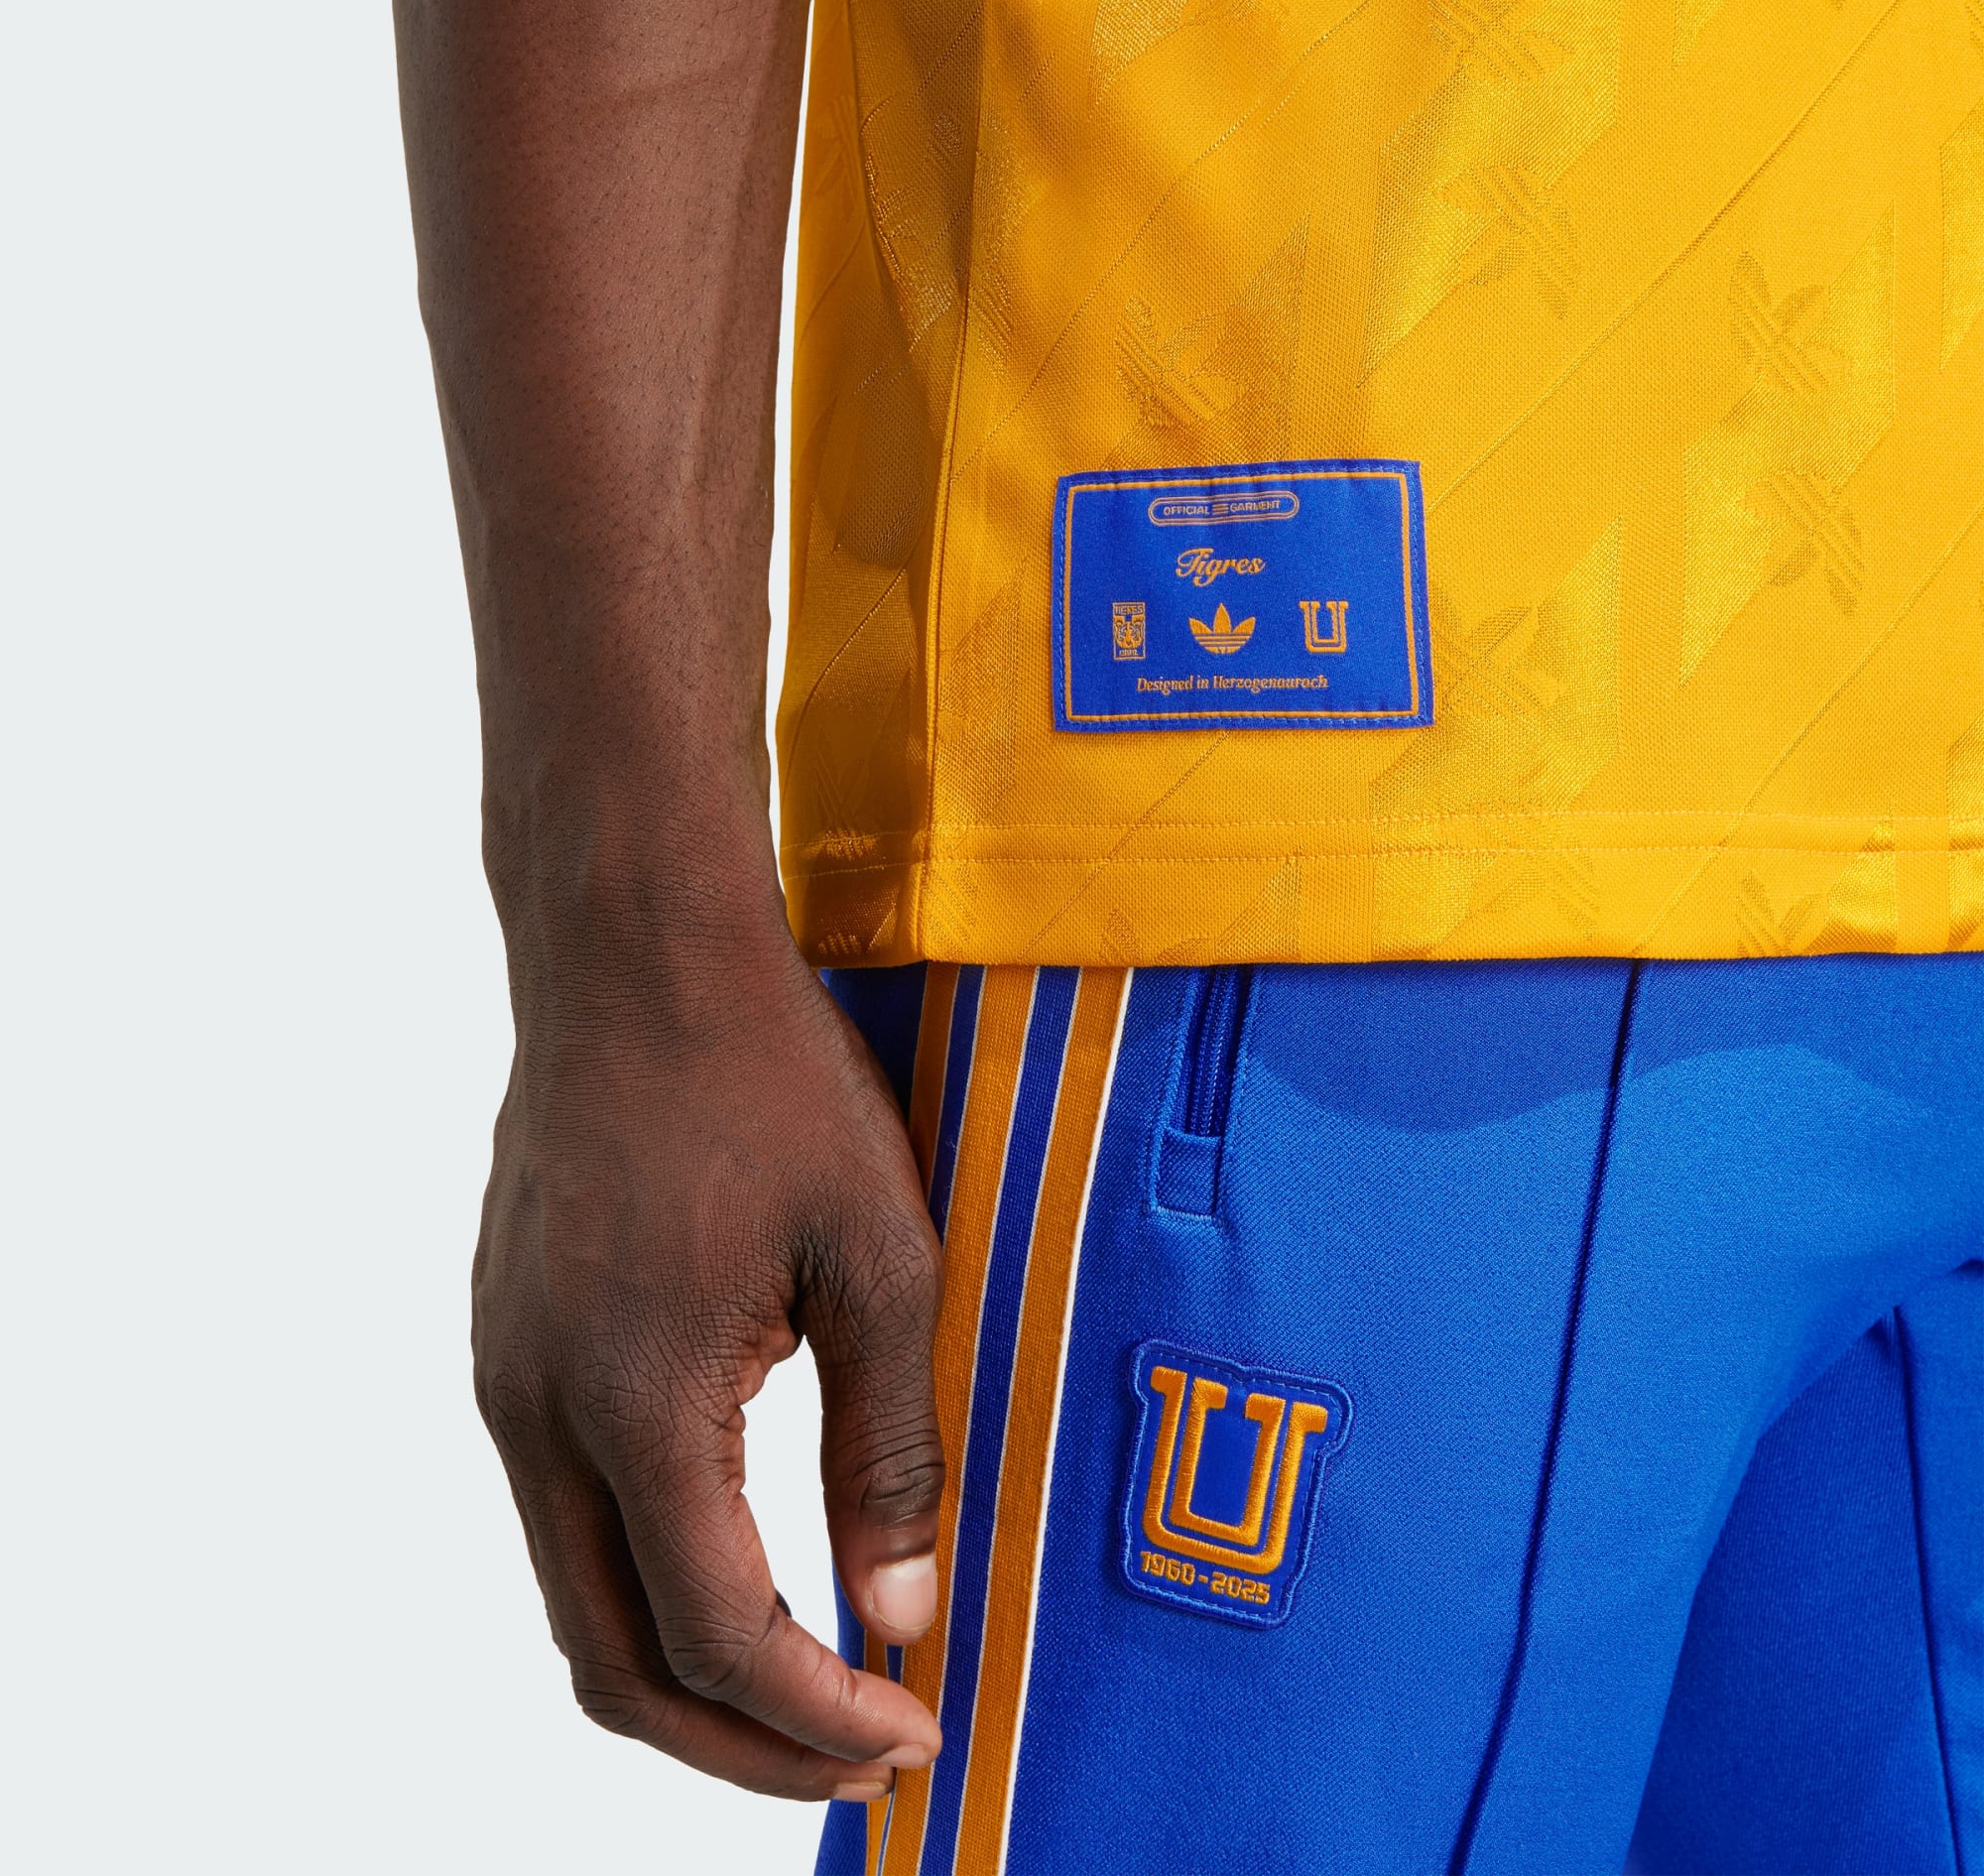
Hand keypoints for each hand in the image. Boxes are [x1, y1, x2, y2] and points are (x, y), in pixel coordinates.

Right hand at [471, 934, 945, 1799]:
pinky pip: (561, 1511)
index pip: (717, 1635)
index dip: (817, 1716)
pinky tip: (734, 1559)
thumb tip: (898, 1611)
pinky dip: (645, 1577)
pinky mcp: (507, 1340)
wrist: (636, 950)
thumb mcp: (880, 1258)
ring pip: (575, 1595)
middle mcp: (538, 1411)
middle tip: (857, 1750)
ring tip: (807, 1681)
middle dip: (736, 1742)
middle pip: (612, 1661)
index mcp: (634, 1399)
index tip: (910, 1733)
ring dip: (684, 1668)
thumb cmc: (770, 1079)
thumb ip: (887, 1446)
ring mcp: (504, 1378)